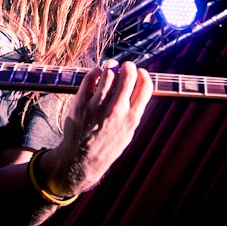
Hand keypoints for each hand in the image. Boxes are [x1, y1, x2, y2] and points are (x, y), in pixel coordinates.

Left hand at [48, 60, 152, 196]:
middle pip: (128, 76)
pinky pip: (90, 77)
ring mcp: (97, 105)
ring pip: (109, 74)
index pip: (145, 86)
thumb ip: (134, 111)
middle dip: (129, 67)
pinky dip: (96, 72)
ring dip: (111, 67)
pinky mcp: (81, 102)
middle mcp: (116, 110)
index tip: (141, 72)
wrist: (82, 158)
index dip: (144, 75)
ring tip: (111, 68)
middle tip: (126, 66)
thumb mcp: (128, 132)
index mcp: (131, 118)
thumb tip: (138, 87)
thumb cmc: (107, 145)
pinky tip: (97, 74)